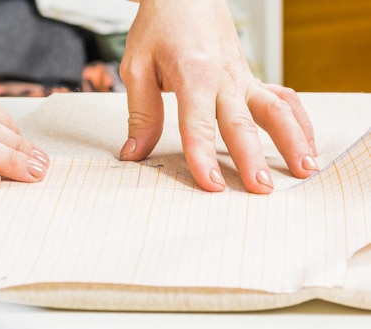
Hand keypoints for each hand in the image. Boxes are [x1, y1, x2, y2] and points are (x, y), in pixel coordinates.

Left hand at [119, 0, 316, 192]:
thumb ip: (141, 113)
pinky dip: (298, 119)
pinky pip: (282, 97)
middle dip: (252, 158)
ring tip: (305, 168)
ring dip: (292, 139)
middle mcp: (224, 77)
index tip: (211, 184)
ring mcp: (242, 77)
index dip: (203, 156)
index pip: (197, 124)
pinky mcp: (250, 77)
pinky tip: (307, 141)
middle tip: (261, 188)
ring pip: (274, 109)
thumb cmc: (160, 26)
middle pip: (241, 123)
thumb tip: (134, 153)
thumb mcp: (137, 66)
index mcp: (193, 73)